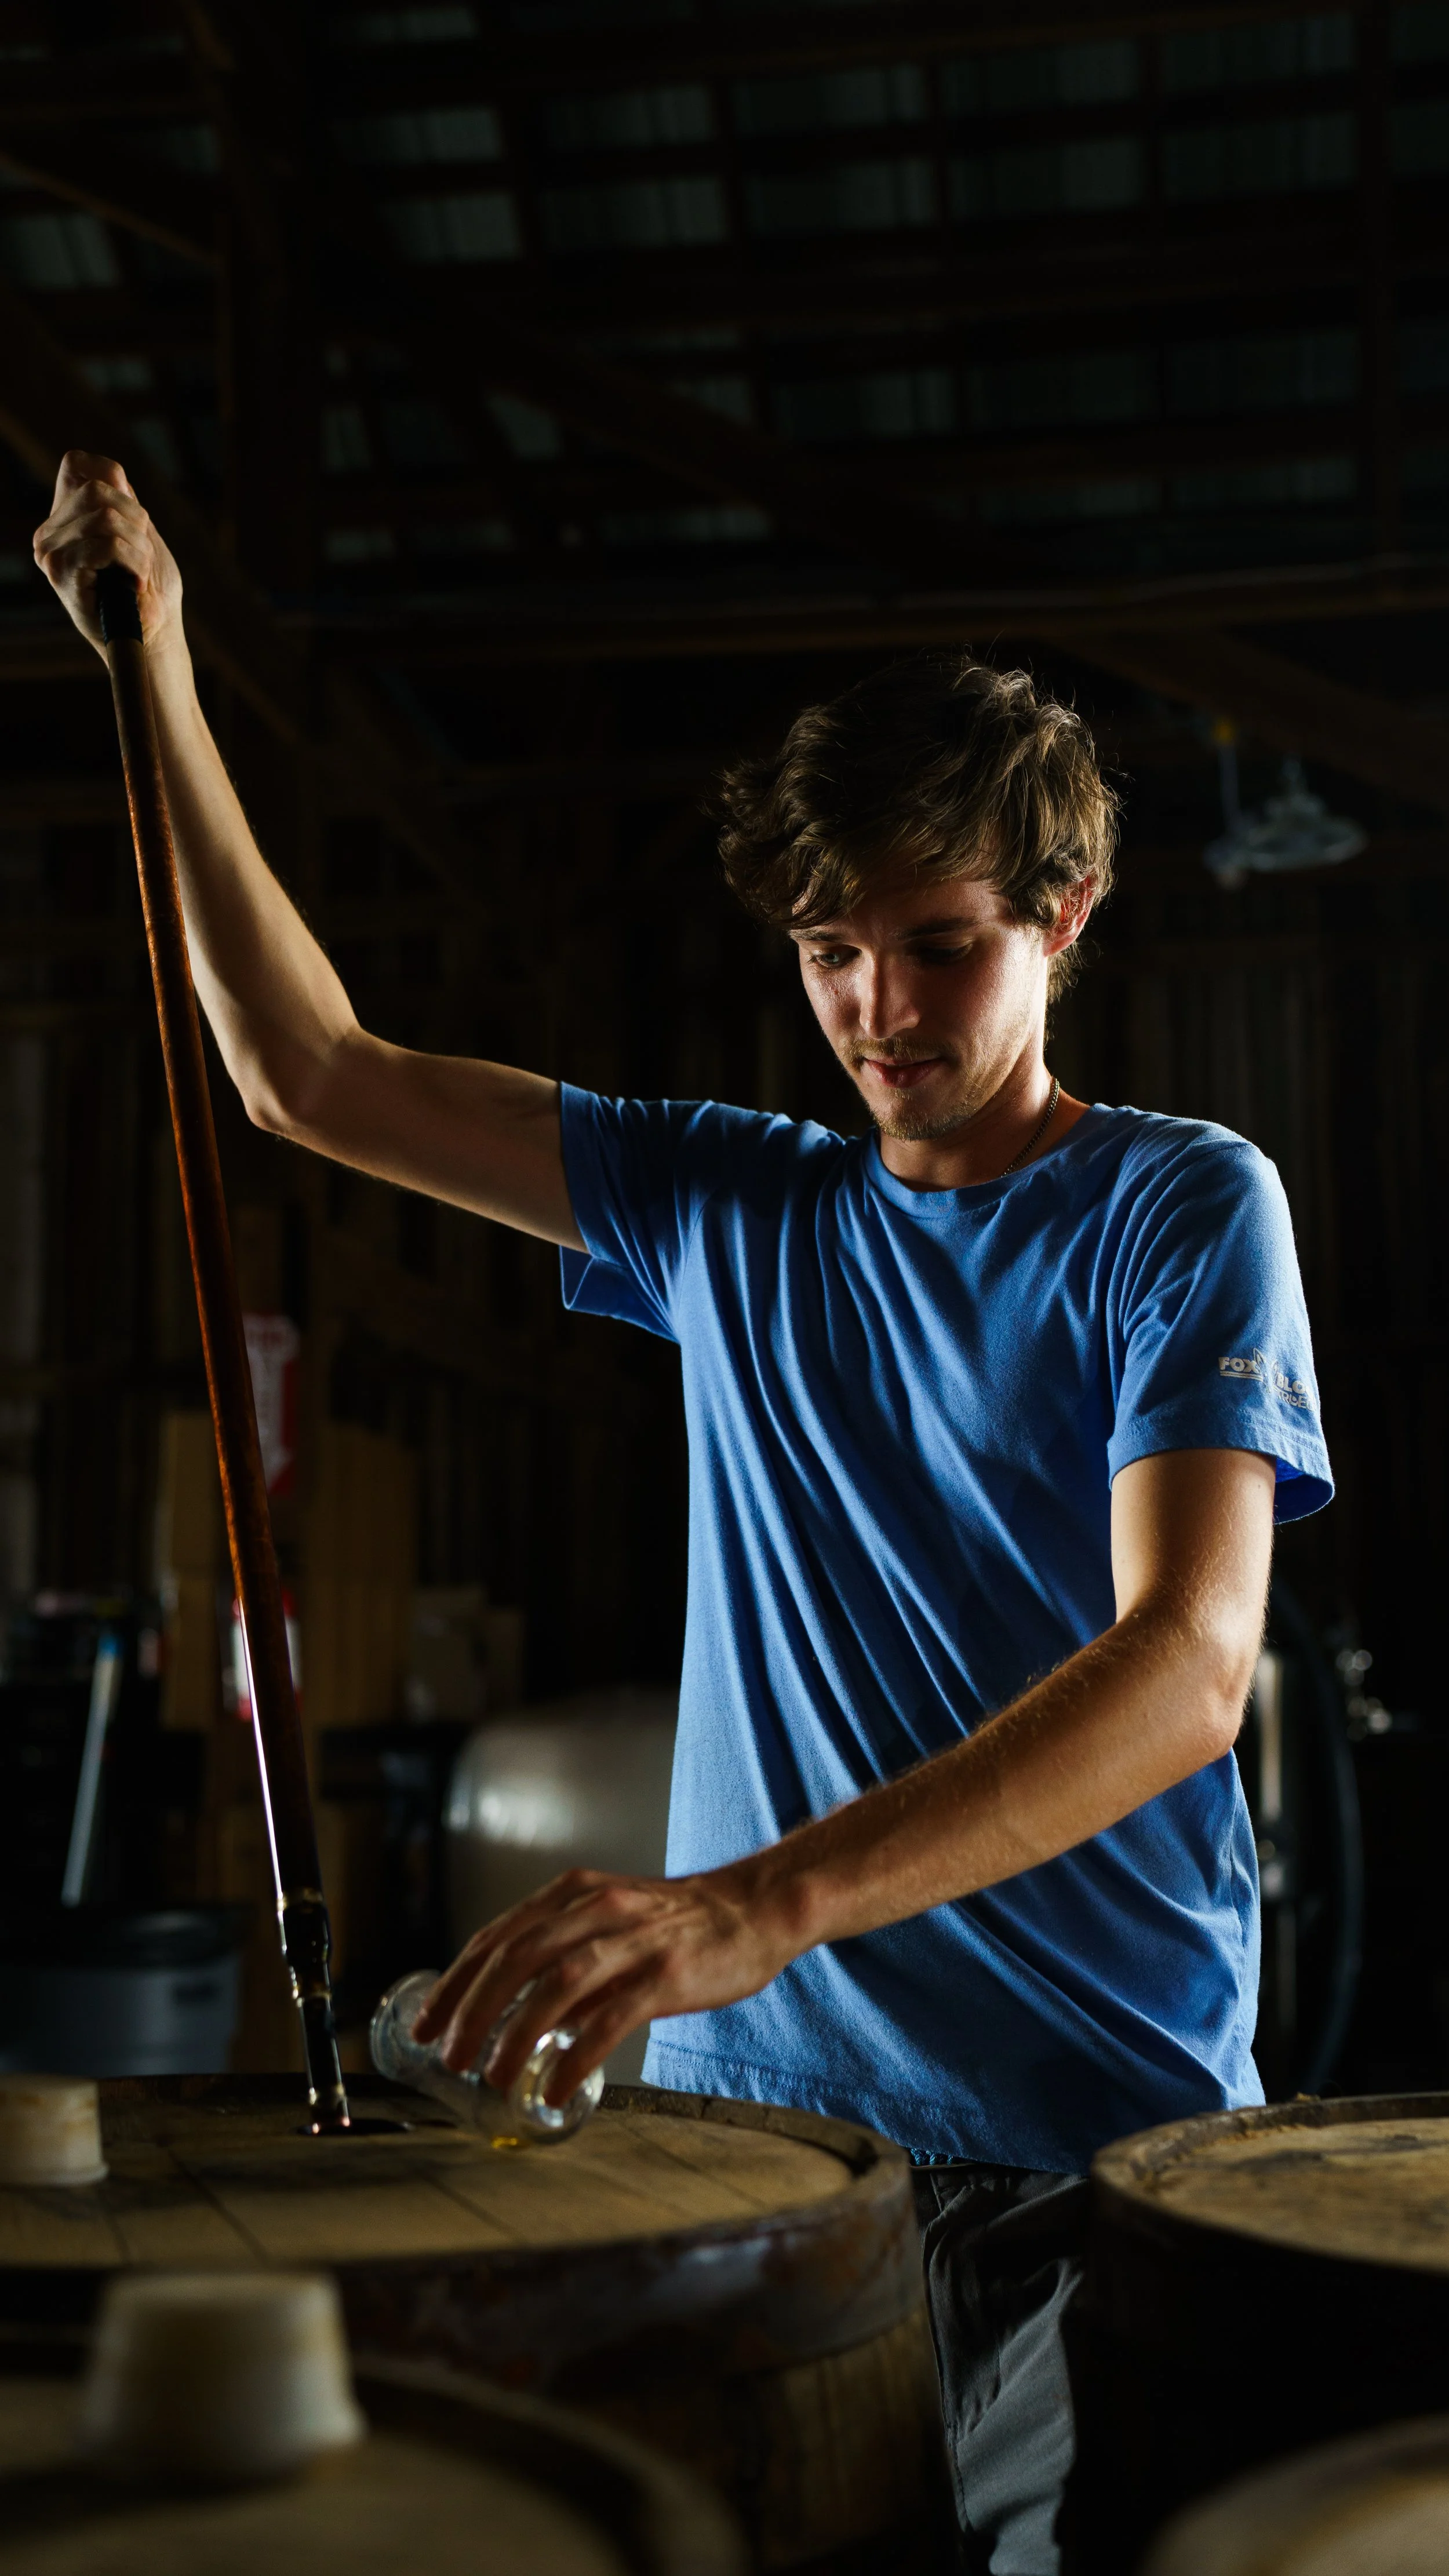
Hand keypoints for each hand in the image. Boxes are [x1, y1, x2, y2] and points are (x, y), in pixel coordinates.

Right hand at [33, 451, 182, 656]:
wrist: (152, 633)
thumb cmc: (147, 586)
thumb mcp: (140, 532)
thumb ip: (122, 499)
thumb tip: (113, 475)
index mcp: (64, 518)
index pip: (76, 464)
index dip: (112, 477)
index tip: (135, 518)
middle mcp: (49, 533)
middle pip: (98, 489)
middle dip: (136, 519)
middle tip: (143, 555)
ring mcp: (51, 554)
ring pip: (105, 518)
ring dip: (138, 547)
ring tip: (139, 574)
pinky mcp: (63, 575)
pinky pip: (105, 546)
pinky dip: (133, 563)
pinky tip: (135, 585)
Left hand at [411, 1860, 799, 2102]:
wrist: (752, 1909)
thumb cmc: (675, 1924)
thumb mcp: (606, 1921)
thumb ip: (561, 1958)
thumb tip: (512, 2014)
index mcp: (573, 1895)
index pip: (496, 1938)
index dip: (455, 1983)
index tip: (427, 2023)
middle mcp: (596, 1910)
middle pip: (514, 1958)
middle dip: (471, 2011)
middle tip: (448, 2057)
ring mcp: (632, 1941)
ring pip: (554, 1987)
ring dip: (514, 2035)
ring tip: (492, 2077)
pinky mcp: (665, 1976)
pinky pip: (609, 2020)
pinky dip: (575, 2055)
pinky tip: (555, 2086)